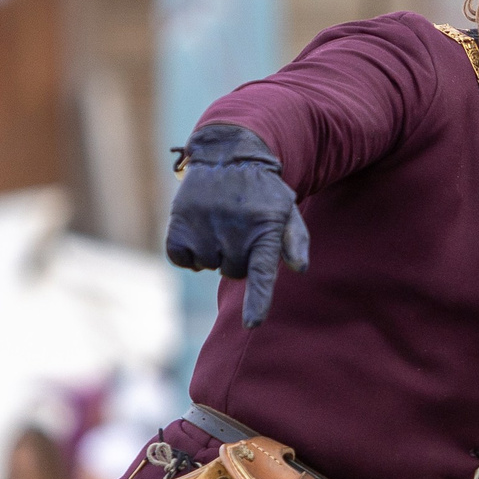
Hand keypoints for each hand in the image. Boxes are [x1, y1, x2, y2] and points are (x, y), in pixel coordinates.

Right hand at [164, 125, 309, 327]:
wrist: (226, 155)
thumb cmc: (261, 191)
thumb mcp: (286, 209)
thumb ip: (295, 240)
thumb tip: (300, 268)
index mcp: (263, 229)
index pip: (260, 274)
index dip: (257, 301)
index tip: (253, 324)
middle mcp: (233, 230)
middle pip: (233, 272)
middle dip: (236, 257)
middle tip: (238, 228)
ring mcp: (203, 227)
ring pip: (208, 265)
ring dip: (212, 251)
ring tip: (219, 221)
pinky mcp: (178, 226)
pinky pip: (182, 259)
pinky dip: (188, 250)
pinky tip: (198, 227)